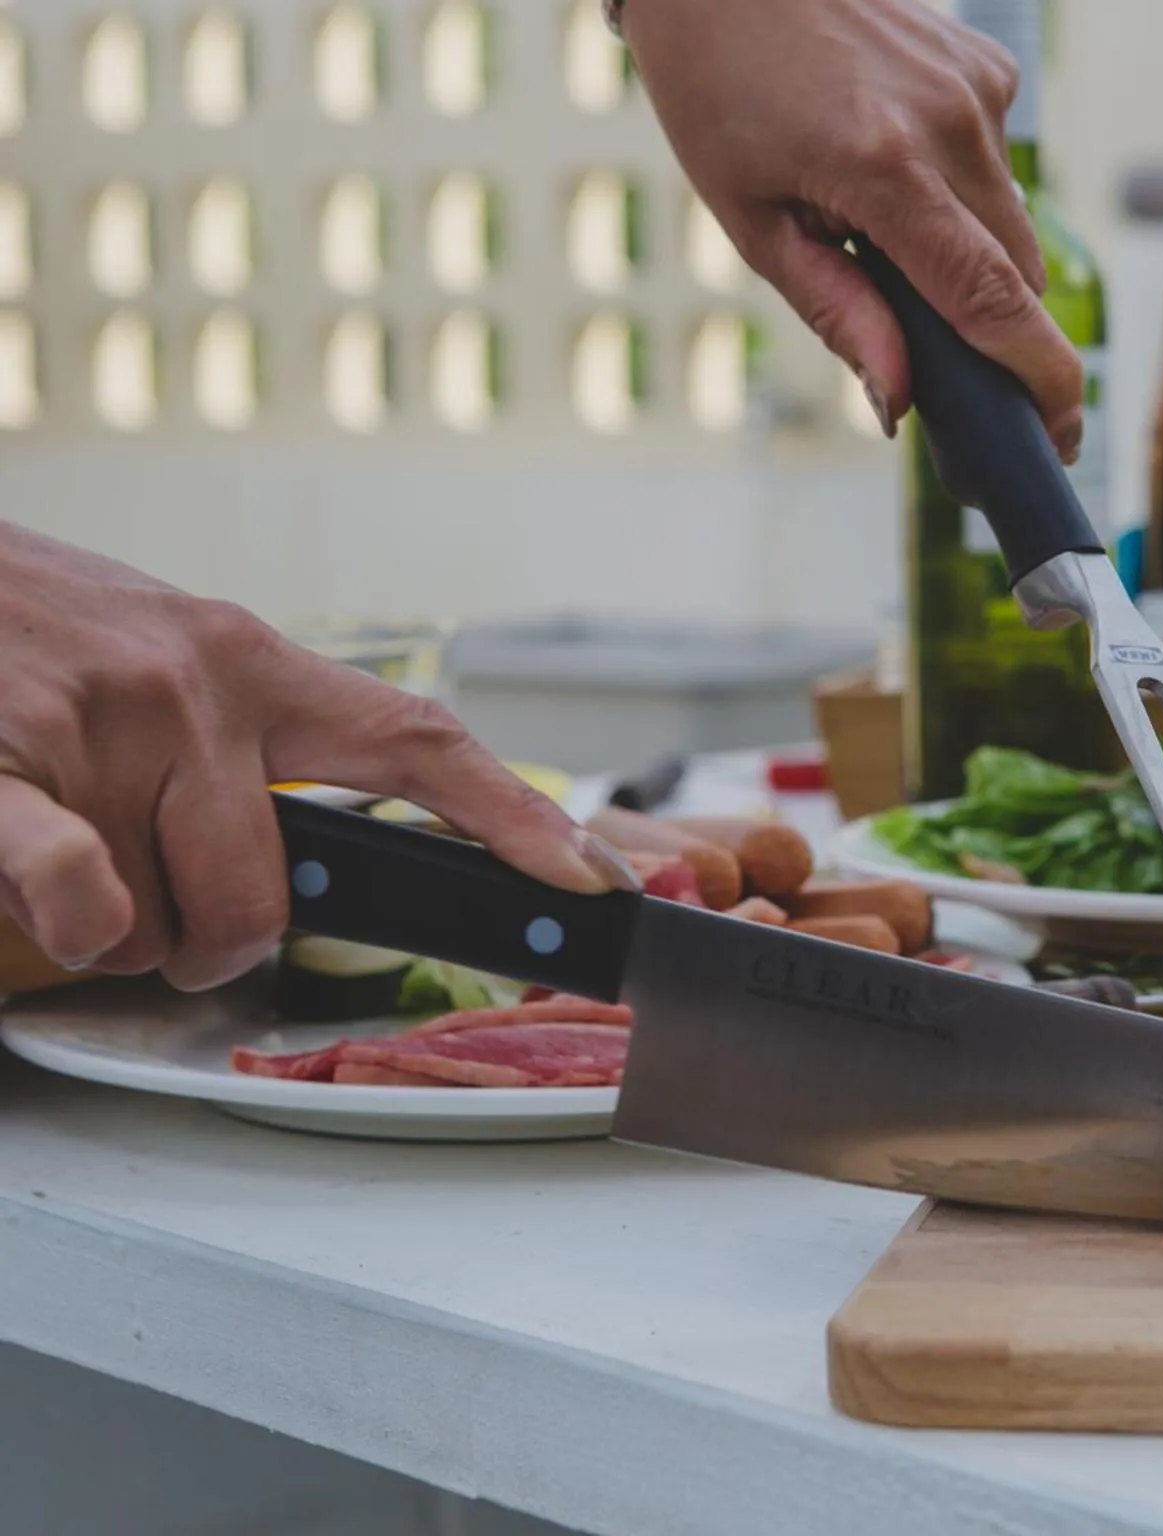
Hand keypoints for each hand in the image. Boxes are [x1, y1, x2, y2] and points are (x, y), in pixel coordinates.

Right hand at [0, 523, 637, 991]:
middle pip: (270, 892)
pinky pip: (82, 887)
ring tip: (72, 855)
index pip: (417, 742)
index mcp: (251, 660)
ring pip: (163, 919)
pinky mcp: (0, 764)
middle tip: (171, 917)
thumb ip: (252, 746)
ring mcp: (97, 722)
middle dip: (221, 944)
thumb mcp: (166, 660)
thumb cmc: (35, 634)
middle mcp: (192, 686)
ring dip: (122, 934)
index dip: (518, 817)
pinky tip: (62, 903)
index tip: (595, 880)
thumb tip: (333, 854)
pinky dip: (81, 924)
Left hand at [622, 0, 1083, 458]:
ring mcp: (978, 91)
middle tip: (949, 360)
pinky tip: (892, 156)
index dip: (1038, 377)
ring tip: (880, 222)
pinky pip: (997, 165)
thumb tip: (898, 401)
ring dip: (971, 254)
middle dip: (997, 331)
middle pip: (1018, 276)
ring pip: (1012, 224)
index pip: (992, 299)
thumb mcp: (753, 222)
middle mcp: (951, 127)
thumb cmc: (717, 90)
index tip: (1061, 435)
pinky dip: (960, 189)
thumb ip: (838, 313)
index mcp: (885, 173)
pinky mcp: (987, 67)